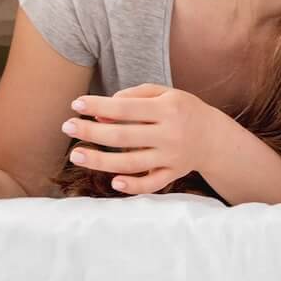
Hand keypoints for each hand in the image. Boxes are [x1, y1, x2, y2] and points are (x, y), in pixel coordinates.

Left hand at [64, 84, 221, 195]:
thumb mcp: (164, 94)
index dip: (99, 106)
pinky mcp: (174, 173)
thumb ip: (133, 98)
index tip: (76, 104)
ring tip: (76, 155)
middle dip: (91, 132)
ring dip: (100, 161)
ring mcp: (171, 157)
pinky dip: (133, 186)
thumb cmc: (182, 110)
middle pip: (123, 136)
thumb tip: (100, 114)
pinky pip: (151, 184)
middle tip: (66, 127)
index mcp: (168, 109)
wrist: (214, 137)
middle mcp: (170, 134)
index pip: (126, 108)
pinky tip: (113, 182)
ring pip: (131, 163)